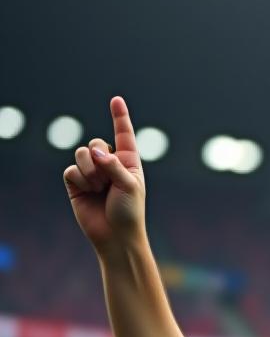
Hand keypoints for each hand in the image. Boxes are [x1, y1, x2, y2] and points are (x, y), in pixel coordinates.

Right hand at [63, 97, 146, 254]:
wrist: (116, 236)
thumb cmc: (129, 212)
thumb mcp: (130, 186)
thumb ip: (114, 165)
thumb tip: (94, 151)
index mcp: (128, 163)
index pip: (123, 135)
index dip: (119, 117)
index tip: (116, 100)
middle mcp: (109, 164)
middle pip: (96, 141)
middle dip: (99, 157)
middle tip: (107, 179)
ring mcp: (92, 173)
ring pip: (81, 154)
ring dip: (90, 171)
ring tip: (99, 188)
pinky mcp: (76, 183)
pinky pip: (71, 170)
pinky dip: (80, 180)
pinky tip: (88, 192)